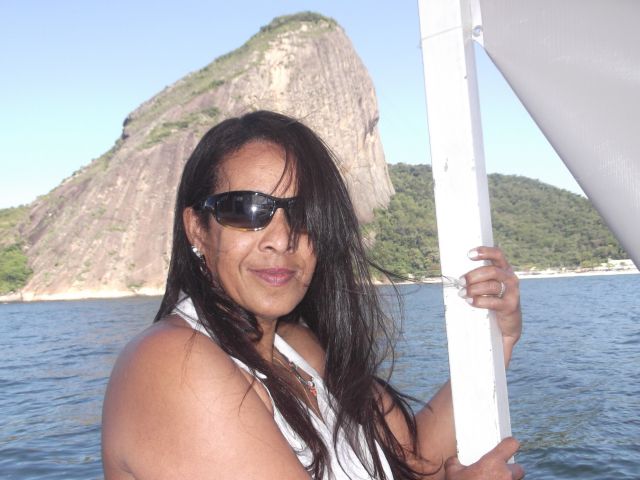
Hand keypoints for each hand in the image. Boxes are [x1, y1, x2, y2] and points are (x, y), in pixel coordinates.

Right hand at [445, 437, 524, 479]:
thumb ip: (454, 463)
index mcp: (493, 463)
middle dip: (510, 470)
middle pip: (518, 468)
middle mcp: (505, 475)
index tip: (506, 445)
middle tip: (498, 472)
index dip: (509, 444)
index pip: (511, 444)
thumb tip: (454, 461)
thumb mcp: (452, 474)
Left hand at [459, 246, 521, 362]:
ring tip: (462, 293)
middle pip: (492, 271)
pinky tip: (470, 301)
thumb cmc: (494, 301)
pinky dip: (479, 301)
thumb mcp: (488, 286)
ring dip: (473, 289)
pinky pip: (493, 302)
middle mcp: (510, 278)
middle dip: (473, 275)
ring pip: (491, 286)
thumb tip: (457, 276)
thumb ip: (477, 278)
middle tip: (460, 281)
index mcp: (504, 269)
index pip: (497, 255)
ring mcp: (512, 292)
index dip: (485, 252)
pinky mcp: (510, 306)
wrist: (509, 325)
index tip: (469, 254)